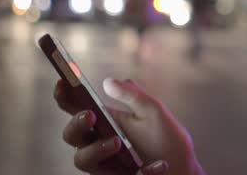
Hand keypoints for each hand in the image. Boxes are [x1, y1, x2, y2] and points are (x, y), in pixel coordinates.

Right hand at [55, 78, 204, 174]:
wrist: (183, 168)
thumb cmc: (166, 139)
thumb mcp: (154, 112)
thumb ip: (134, 96)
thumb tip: (107, 82)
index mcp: (105, 121)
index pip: (76, 107)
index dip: (64, 96)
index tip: (62, 82)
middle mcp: (98, 142)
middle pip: (72, 135)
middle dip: (76, 124)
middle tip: (91, 115)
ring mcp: (104, 164)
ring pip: (82, 160)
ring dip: (96, 149)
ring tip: (116, 142)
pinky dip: (141, 172)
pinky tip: (158, 166)